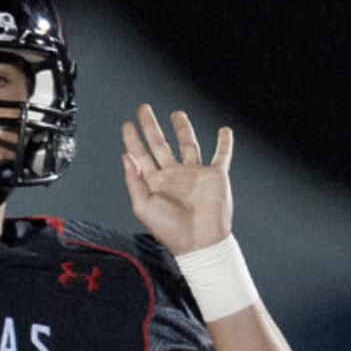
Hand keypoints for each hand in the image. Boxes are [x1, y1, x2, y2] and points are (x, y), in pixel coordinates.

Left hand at [121, 104, 232, 253]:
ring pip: (188, 145)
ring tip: (177, 114)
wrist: (199, 242)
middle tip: (143, 109)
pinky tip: (224, 131)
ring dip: (182, 129)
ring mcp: (194, 174)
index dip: (133, 139)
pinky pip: (221, 155)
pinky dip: (225, 143)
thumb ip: (133, 180)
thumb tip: (125, 156)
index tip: (127, 124)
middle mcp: (173, 176)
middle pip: (160, 145)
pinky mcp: (215, 176)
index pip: (141, 156)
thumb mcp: (143, 206)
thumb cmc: (170, 230)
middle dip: (151, 127)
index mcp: (155, 183)